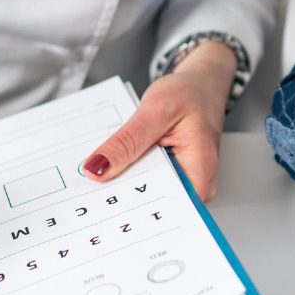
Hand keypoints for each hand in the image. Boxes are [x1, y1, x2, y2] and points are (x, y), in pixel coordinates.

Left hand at [81, 40, 237, 200]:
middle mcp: (197, 182)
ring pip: (148, 198)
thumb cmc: (190, 94)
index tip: (101, 200)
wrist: (200, 86)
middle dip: (122, 197)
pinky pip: (147, 185)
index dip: (134, 208)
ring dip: (124, 186)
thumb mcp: (155, 109)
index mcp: (200, 168)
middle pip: (156, 207)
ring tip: (103, 170)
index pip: (168, 208)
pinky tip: (115, 165)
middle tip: (94, 181)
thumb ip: (127, 141)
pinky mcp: (172, 177)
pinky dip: (129, 176)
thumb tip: (97, 168)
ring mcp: (185, 182)